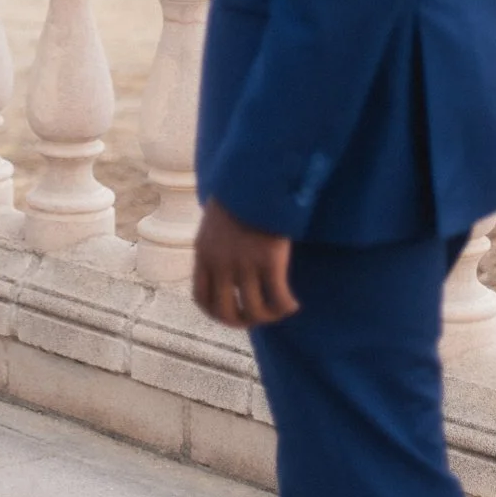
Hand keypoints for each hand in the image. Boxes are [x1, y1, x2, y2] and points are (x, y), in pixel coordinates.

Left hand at [192, 198, 298, 328]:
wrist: (257, 175)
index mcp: (203, 252)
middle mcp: (221, 262)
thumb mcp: (215, 219)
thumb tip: (224, 260)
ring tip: (279, 310)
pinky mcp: (270, 260)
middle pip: (225, 311)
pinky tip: (294, 304)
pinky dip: (286, 306)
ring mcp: (244, 263)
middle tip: (257, 319)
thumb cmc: (240, 193)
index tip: (232, 313)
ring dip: (268, 317)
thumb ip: (216, 243)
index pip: (201, 297)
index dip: (216, 313)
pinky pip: (278, 298)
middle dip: (242, 321)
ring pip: (254, 310)